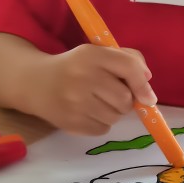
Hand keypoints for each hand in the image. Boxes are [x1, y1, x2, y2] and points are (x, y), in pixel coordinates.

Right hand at [34, 45, 155, 134]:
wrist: (35, 83)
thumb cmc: (75, 67)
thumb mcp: (97, 54)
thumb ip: (126, 60)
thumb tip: (147, 82)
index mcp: (91, 55)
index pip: (128, 67)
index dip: (142, 83)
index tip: (148, 96)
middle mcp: (82, 77)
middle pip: (125, 98)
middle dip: (127, 100)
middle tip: (113, 95)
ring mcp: (74, 102)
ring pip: (115, 116)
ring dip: (114, 112)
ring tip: (98, 102)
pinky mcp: (70, 123)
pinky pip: (103, 129)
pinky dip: (101, 123)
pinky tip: (88, 112)